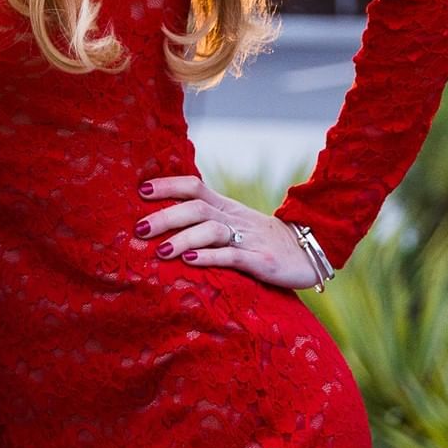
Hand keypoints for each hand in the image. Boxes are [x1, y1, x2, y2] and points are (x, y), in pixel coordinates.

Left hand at [135, 175, 321, 290]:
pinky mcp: (261, 261)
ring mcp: (248, 239)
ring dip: (184, 239)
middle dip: (166, 216)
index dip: (167, 185)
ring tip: (160, 250)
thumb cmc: (261, 240)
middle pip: (197, 208)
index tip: (139, 191)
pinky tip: (191, 262)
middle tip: (138, 228)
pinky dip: (211, 258)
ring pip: (212, 230)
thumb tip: (162, 216)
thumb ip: (204, 218)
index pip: (193, 186)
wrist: (309, 252)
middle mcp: (234, 218)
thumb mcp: (233, 223)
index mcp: (225, 207)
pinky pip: (233, 256)